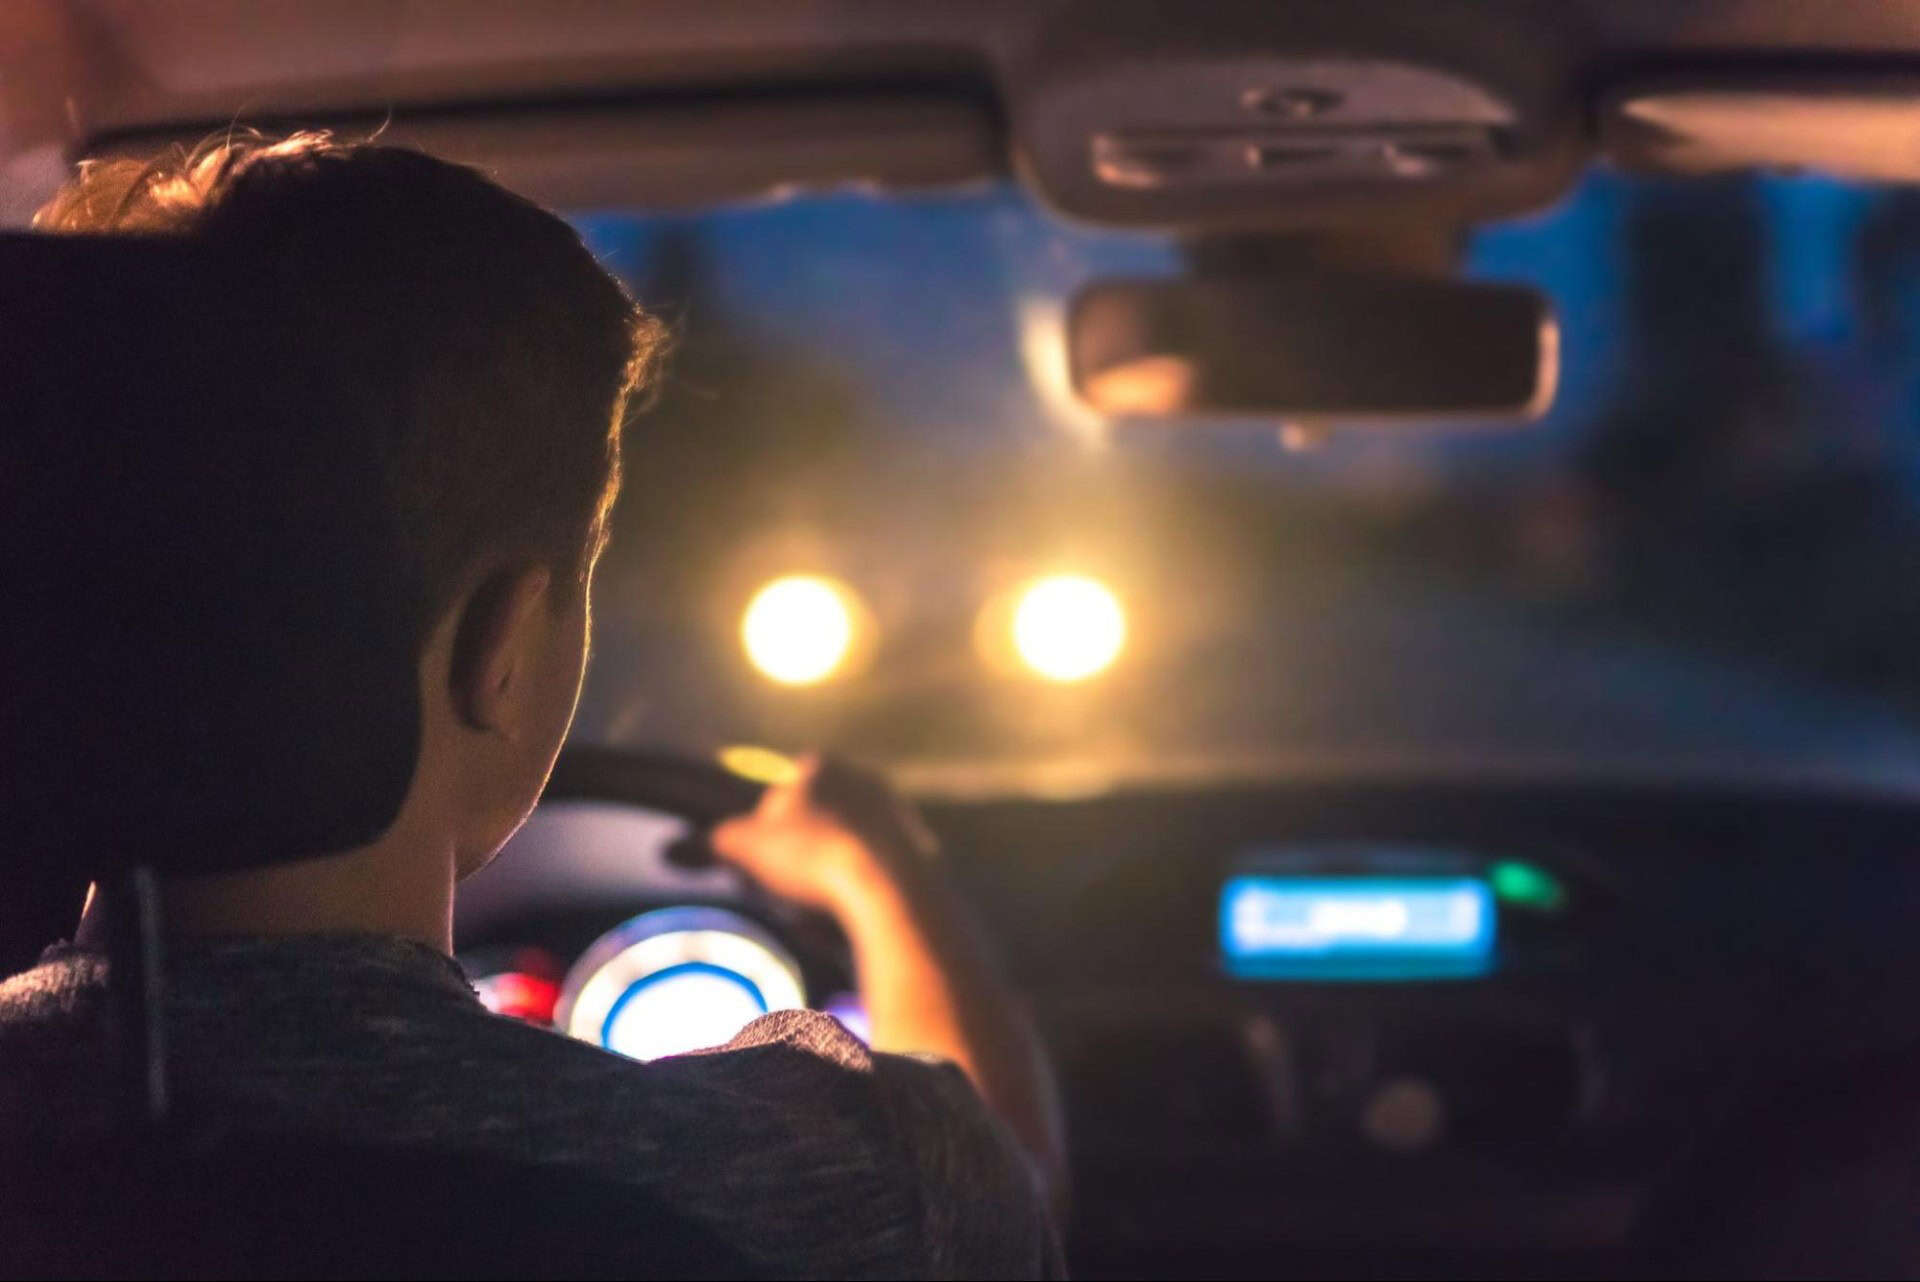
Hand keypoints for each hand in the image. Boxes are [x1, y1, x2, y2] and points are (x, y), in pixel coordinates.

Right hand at [709, 755, 936, 913]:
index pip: (782, 790)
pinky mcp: (919, 843)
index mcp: (821, 765)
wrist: (885, 885)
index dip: (767, 826)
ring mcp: (895, 808)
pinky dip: (864, 879)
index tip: (763, 858)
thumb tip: (683, 847)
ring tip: (820, 897)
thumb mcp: (747, 846)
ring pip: (848, 839)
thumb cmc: (810, 855)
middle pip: (818, 814)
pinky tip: (854, 901)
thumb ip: (716, 840)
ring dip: (833, 863)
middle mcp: (862, 777)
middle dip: (802, 844)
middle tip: (788, 881)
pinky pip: (878, 863)